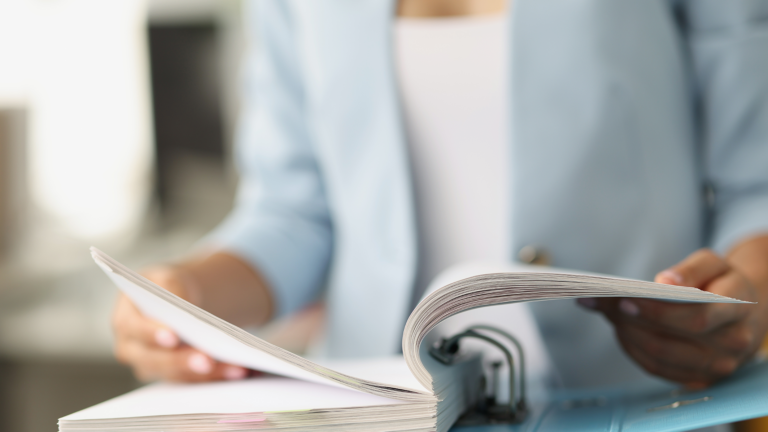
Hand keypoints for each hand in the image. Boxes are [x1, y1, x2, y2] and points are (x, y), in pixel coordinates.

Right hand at [112, 266, 248, 381]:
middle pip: (156, 360)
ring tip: (235, 369)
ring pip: (177, 375)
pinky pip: (192, 381)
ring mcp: (150, 366)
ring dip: (207, 375)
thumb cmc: (167, 287)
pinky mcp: (171, 376)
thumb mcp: (166, 278)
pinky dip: (216, 377)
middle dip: (184, 361)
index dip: (153, 334)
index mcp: (125, 321)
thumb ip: (171, 288)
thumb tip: (184, 305)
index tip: (173, 337)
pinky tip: (238, 371)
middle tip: (208, 361)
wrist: (173, 301)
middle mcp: (132, 349)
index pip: (136, 329)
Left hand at [578, 248, 767, 387]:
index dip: (656, 313)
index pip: (694, 319)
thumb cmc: (724, 283)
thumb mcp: (715, 264)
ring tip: (607, 313)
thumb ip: (692, 269)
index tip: (624, 300)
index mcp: (737, 312)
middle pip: (670, 343)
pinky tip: (621, 329)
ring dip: (627, 336)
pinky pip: (658, 369)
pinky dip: (634, 350)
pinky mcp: (700, 380)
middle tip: (603, 303)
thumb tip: (665, 281)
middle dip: (631, 323)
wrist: (748, 312)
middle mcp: (731, 345)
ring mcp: (716, 367)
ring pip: (660, 359)